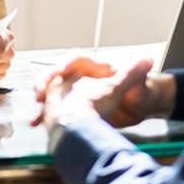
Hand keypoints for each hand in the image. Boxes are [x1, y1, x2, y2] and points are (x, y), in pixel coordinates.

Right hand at [32, 56, 175, 129]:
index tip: (60, 71)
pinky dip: (44, 116)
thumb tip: (148, 61)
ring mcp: (75, 92)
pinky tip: (36, 124)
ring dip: (42, 102)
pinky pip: (52, 109)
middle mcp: (82, 77)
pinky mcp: (72, 107)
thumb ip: (137, 75)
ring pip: (51, 92)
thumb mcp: (138, 87)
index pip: (76, 59)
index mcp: (95, 68)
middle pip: (57, 74)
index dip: (66, 64)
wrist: (138, 110)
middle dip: (46, 82)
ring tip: (36, 115)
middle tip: (40, 94)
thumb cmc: (138, 95)